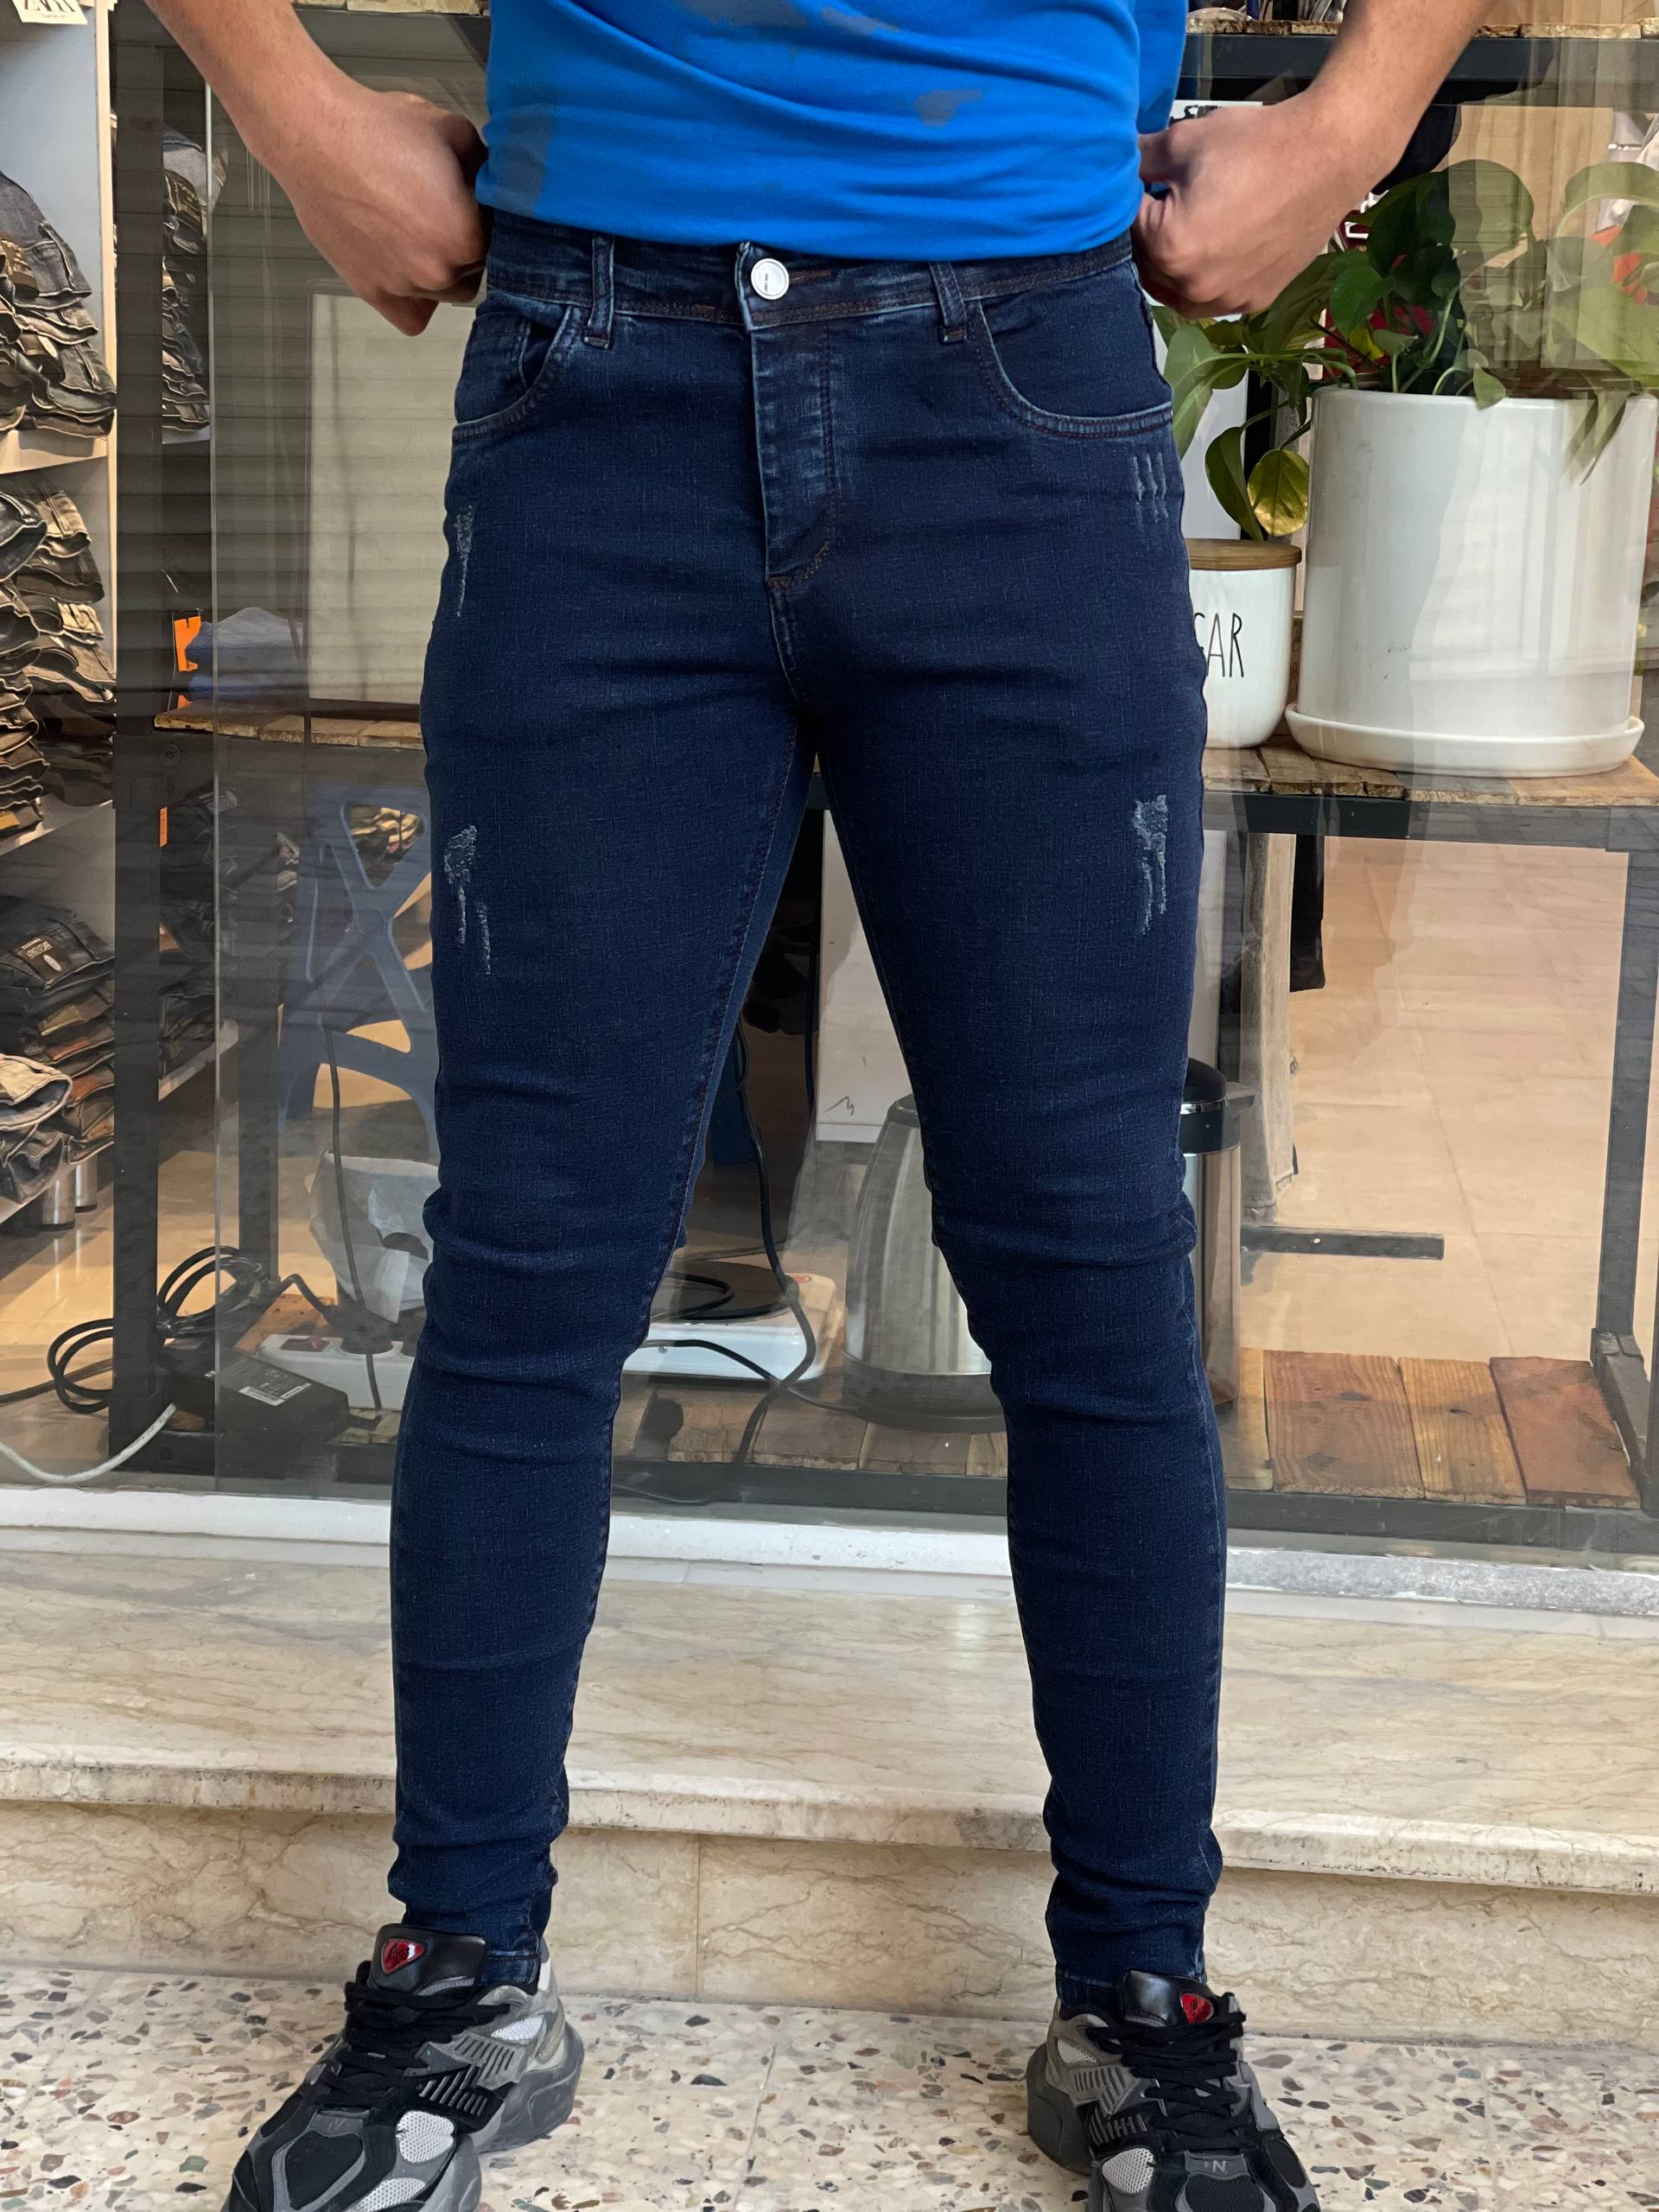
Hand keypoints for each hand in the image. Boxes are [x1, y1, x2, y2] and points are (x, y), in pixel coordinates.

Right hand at [271, 84, 487, 334]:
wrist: (315, 136)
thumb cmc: (380, 130)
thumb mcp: (455, 132)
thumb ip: (488, 169)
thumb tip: (500, 185)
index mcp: (468, 239)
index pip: (503, 243)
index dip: (488, 220)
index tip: (472, 203)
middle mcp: (439, 273)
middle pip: (474, 271)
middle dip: (464, 245)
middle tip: (441, 212)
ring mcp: (404, 287)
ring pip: (444, 293)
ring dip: (439, 269)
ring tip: (416, 230)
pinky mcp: (372, 291)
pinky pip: (411, 317)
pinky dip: (414, 299)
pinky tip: (407, 268)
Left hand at [1134, 98, 1386, 318]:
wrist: (1330, 155)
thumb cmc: (1262, 145)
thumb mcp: (1187, 140)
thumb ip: (1140, 159)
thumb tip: (1114, 163)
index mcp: (1171, 247)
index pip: (1125, 231)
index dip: (1132, 203)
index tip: (1147, 185)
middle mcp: (1197, 285)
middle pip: (1148, 268)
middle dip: (1151, 237)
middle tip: (1172, 202)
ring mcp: (1228, 299)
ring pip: (1178, 291)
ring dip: (1175, 264)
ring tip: (1196, 223)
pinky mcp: (1254, 300)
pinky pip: (1214, 298)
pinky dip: (1208, 277)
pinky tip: (1222, 243)